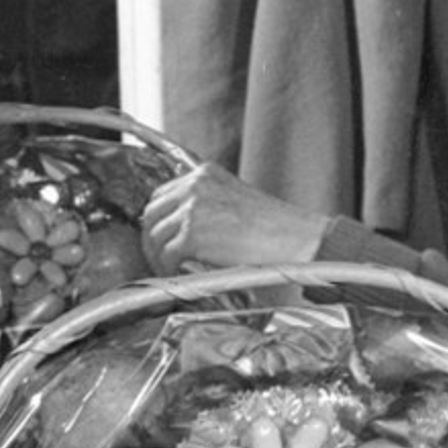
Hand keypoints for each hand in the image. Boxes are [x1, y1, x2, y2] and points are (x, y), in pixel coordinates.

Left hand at [142, 163, 332, 273]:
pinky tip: (179, 273)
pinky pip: (166, 255)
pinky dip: (168, 268)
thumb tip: (184, 228)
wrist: (295, 239)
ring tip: (170, 269)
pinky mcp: (193, 234)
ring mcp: (192, 209)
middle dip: (153, 237)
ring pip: (155, 235)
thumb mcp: (237, 200)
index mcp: (205, 174)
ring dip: (158, 255)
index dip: (159, 219)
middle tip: (160, 256)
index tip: (161, 236)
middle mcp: (195, 186)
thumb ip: (209, 205)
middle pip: (152, 212)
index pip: (163, 193)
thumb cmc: (276, 228)